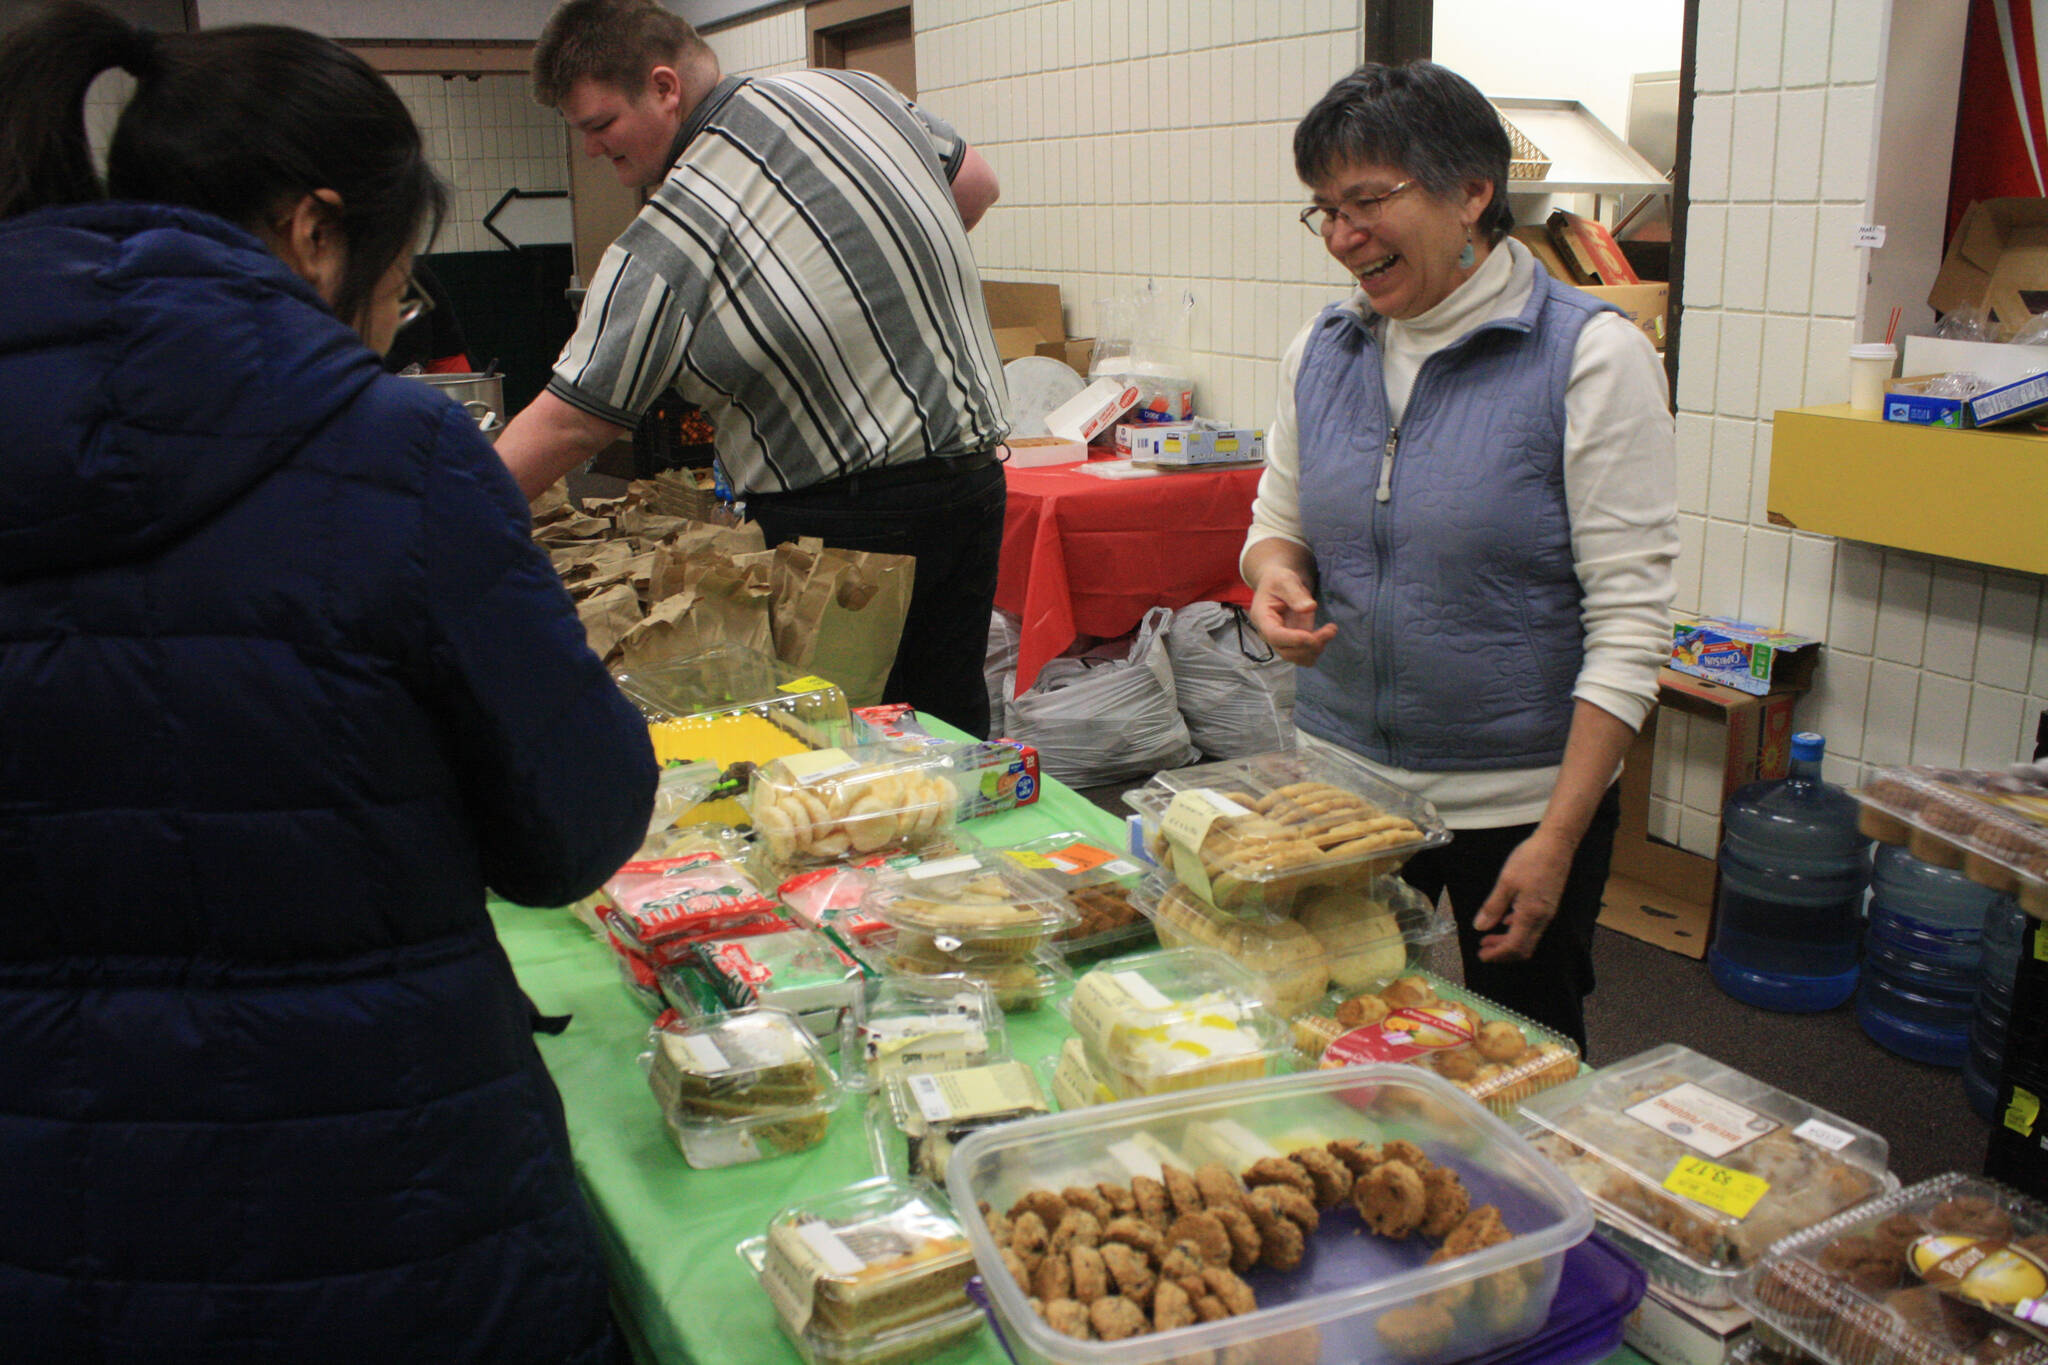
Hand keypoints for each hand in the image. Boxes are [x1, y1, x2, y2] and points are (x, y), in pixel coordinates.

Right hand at [1248, 565, 1337, 665]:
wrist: (1279, 585)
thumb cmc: (1279, 580)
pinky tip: (1326, 634)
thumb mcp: (1285, 580)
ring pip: (1297, 657)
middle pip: (1287, 651)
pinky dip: (1317, 650)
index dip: (1293, 639)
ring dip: (1316, 649)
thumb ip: (1295, 594)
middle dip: (1310, 645)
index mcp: (1262, 618)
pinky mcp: (1293, 643)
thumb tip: (1309, 608)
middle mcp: (1269, 634)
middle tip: (1331, 629)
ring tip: (1330, 630)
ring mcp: (1282, 641)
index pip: (1274, 635)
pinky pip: (1304, 655)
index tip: (1312, 636)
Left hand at [1471, 828, 1575, 961]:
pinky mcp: (1548, 904)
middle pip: (1523, 948)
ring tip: (1489, 937)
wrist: (1556, 843)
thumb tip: (1480, 927)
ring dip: (1509, 942)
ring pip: (1528, 938)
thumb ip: (1493, 907)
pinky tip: (1505, 921)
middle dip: (1503, 953)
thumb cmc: (1531, 859)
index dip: (1497, 955)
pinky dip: (1517, 929)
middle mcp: (1542, 918)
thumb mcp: (1506, 882)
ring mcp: (1547, 912)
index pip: (1514, 947)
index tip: (1482, 955)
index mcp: (1531, 915)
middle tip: (1484, 949)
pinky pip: (1533, 926)